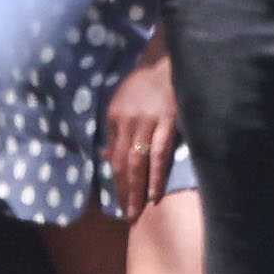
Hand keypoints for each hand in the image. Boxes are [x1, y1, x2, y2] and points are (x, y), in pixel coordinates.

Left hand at [102, 46, 179, 220]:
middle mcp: (127, 122)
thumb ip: (114, 129)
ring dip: (136, 189)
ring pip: (138, 162)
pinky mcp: (167, 122)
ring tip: (137, 209)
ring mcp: (147, 123)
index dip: (114, 180)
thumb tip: (106, 157)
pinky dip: (156, 175)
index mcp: (114, 117)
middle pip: (121, 163)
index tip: (117, 199)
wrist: (167, 60)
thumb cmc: (145, 81)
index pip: (112, 156)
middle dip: (123, 190)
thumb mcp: (120, 102)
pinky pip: (160, 154)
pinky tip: (155, 193)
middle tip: (126, 214)